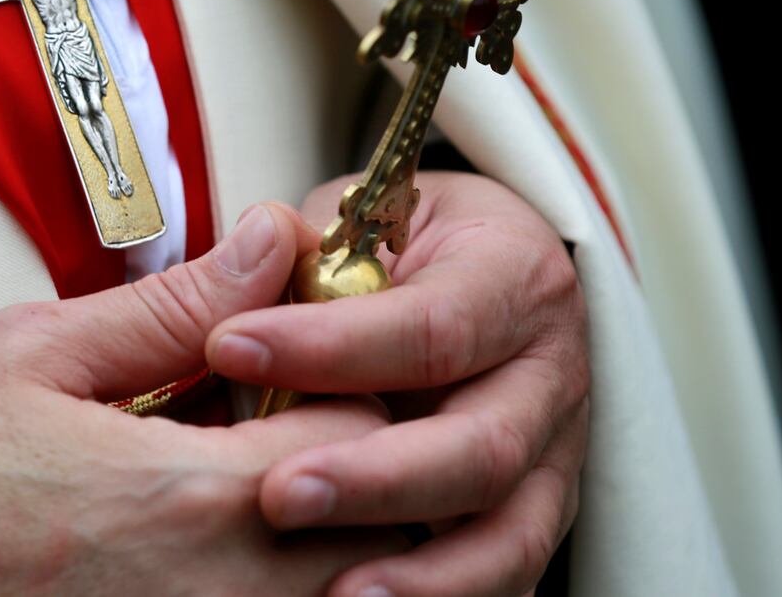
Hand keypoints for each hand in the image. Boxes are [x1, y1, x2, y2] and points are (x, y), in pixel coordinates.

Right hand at [0, 203, 404, 593]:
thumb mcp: (41, 353)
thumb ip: (176, 305)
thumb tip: (273, 238)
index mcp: (197, 493)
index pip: (366, 434)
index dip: (354, 388)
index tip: (308, 368)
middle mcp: (224, 588)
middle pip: (377, 525)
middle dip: (357, 465)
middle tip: (289, 425)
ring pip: (338, 587)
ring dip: (322, 532)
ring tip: (256, 484)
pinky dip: (275, 579)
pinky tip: (213, 542)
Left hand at [208, 173, 589, 596]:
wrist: (468, 279)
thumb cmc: (397, 250)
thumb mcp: (358, 222)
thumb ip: (304, 250)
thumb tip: (256, 246)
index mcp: (514, 277)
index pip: (435, 325)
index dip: (334, 346)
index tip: (230, 348)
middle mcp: (550, 373)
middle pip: (484, 447)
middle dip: (379, 480)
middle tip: (277, 494)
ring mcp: (551, 457)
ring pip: (511, 534)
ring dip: (424, 575)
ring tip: (332, 593)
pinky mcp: (533, 517)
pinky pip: (505, 575)